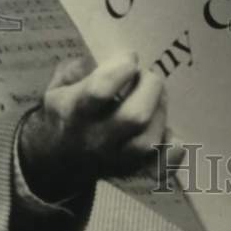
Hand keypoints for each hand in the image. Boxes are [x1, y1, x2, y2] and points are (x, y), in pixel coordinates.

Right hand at [18, 51, 175, 201]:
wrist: (59, 162)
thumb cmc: (66, 113)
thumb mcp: (59, 86)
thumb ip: (74, 69)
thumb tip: (94, 63)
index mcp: (76, 112)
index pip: (100, 92)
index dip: (121, 68)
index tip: (129, 58)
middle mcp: (97, 139)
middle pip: (135, 117)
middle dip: (149, 86)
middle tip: (145, 76)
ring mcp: (117, 160)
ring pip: (150, 140)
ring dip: (160, 111)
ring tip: (155, 98)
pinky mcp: (134, 172)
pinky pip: (160, 168)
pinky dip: (172, 151)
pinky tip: (171, 133)